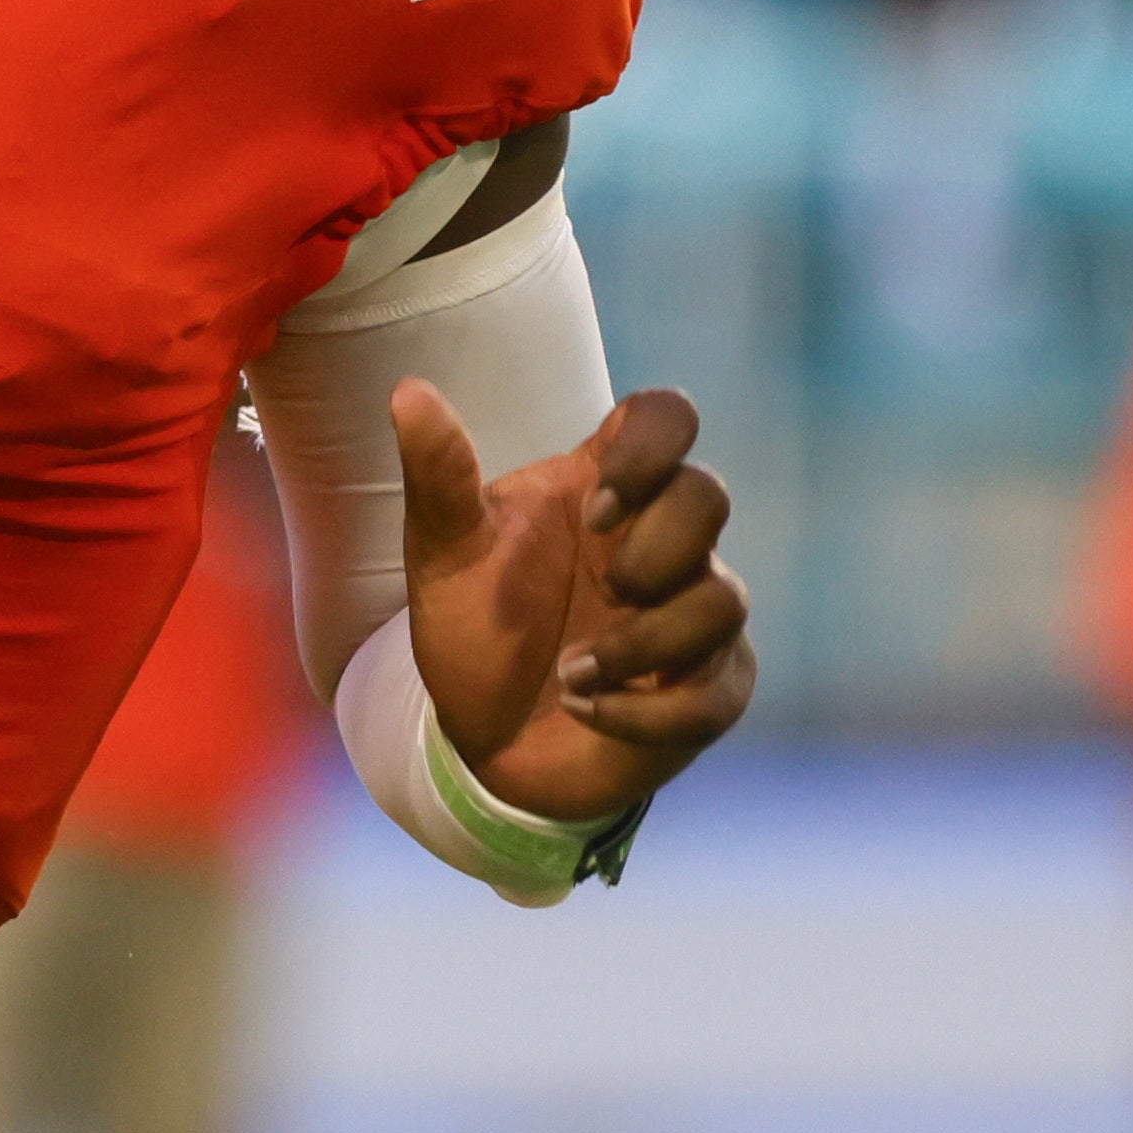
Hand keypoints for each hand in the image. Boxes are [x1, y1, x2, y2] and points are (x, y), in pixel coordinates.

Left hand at [394, 380, 755, 832]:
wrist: (485, 740)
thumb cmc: (478, 628)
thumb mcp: (444, 554)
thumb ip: (438, 478)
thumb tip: (408, 392)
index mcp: (604, 491)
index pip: (666, 419)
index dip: (653, 443)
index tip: (597, 503)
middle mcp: (660, 544)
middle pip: (710, 497)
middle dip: (658, 544)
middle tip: (606, 585)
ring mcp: (693, 618)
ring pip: (724, 600)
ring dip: (643, 642)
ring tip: (567, 673)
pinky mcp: (707, 692)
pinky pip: (713, 694)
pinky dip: (643, 710)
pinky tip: (585, 710)